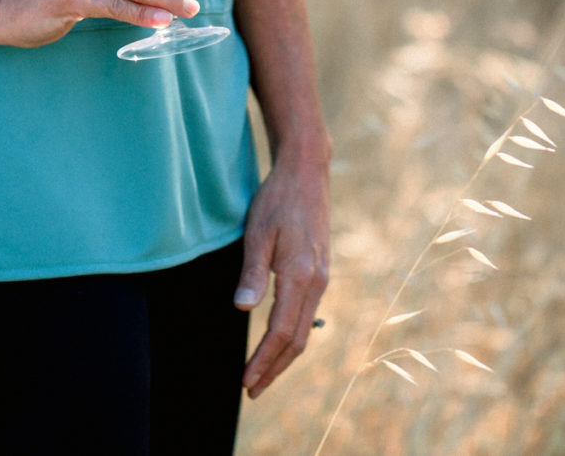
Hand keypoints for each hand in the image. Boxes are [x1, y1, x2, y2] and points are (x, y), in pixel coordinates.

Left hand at [235, 148, 329, 397]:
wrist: (307, 173)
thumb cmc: (277, 199)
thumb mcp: (258, 232)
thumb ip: (252, 273)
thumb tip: (243, 309)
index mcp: (300, 274)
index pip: (281, 331)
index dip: (263, 359)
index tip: (246, 381)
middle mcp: (317, 281)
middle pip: (298, 339)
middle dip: (274, 368)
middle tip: (252, 390)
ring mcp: (322, 278)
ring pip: (305, 329)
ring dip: (284, 356)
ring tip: (263, 374)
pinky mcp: (320, 272)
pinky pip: (308, 314)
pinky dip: (293, 336)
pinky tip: (279, 341)